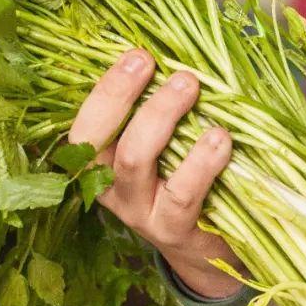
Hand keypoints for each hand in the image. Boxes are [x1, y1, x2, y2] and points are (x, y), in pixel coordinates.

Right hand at [69, 49, 240, 299]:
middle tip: (153, 61)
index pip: (84, 127)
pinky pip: (182, 193)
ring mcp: (140, 213)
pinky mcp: (174, 231)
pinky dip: (201, 161)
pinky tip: (221, 138)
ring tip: (190, 86)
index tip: (136, 55)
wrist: (211, 252)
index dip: (105, 90)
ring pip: (133, 161)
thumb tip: (180, 53)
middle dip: (121, 94)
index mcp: (102, 165)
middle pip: (98, 140)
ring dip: (160, 117)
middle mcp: (112, 190)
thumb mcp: (168, 149)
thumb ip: (162, 112)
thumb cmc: (189, 183)